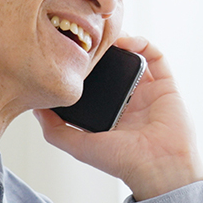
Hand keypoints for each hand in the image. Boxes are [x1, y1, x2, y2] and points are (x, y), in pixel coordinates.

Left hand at [34, 35, 202, 200]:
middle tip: (87, 39)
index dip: (84, 68)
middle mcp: (130, 100)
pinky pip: (156, 57)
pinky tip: (126, 42)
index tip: (70, 55)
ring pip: (134, 57)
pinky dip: (142, 44)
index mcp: (110, 114)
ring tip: (105, 35)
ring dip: (121, 42)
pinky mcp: (166, 85)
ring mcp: (148, 91)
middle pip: (114, 66)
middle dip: (101, 51)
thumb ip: (55, 130)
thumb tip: (36, 108)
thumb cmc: (123, 162)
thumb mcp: (79, 146)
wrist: (158, 167)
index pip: (95, 84)